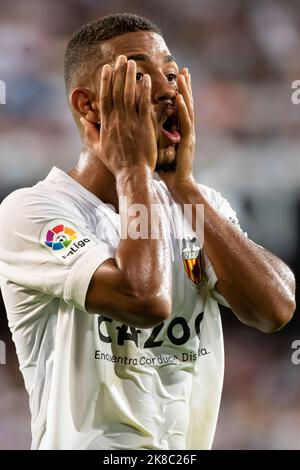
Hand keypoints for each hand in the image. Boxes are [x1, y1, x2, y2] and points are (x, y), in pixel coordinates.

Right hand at [80, 55, 156, 175]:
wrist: (132, 174)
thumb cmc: (117, 164)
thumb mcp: (99, 149)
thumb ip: (91, 133)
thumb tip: (84, 122)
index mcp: (106, 124)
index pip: (104, 97)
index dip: (105, 81)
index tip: (107, 68)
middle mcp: (117, 120)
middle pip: (117, 91)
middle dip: (119, 73)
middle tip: (121, 58)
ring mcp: (131, 122)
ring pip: (129, 95)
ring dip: (130, 77)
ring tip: (132, 62)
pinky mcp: (144, 126)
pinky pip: (144, 104)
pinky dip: (144, 91)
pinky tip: (146, 79)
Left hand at [158, 68, 195, 188]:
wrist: (178, 183)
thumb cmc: (167, 167)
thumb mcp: (159, 145)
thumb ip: (154, 132)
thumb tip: (141, 122)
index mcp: (179, 129)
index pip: (178, 106)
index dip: (178, 91)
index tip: (177, 76)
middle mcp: (186, 129)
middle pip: (186, 103)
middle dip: (185, 86)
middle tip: (183, 69)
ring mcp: (188, 134)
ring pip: (188, 109)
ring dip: (186, 92)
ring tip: (183, 76)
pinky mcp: (188, 141)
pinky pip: (185, 123)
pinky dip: (183, 110)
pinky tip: (180, 98)